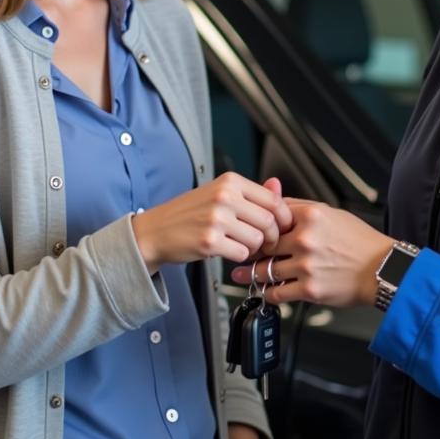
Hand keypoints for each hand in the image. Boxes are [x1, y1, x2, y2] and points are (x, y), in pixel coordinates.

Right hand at [131, 172, 291, 274]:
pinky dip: (238, 256)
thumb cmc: (190, 212)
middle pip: (269, 222)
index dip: (283, 218)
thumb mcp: (220, 193)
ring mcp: (216, 219)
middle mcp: (224, 196)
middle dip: (270, 237)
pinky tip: (227, 250)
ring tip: (239, 244)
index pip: (273, 200)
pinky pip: (241, 254)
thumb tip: (277, 185)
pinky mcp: (209, 241)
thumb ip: (251, 193)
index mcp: (230, 181)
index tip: (281, 228)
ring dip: (253, 248)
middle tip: (262, 242)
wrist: (156, 230)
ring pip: (257, 240)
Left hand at [232, 199, 393, 307]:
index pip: (270, 217)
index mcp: (311, 216)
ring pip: (266, 270)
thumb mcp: (331, 213)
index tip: (248, 231)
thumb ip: (298, 206)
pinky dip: (267, 292)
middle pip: (264, 245)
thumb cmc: (359, 241)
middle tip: (240, 254)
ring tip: (243, 274)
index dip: (257, 226)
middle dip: (250, 251)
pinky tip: (265, 290)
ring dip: (252, 274)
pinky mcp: (309, 289)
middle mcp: (306, 239)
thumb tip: (273, 195)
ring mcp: (306, 265)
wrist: (382, 269)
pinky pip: (277, 292)